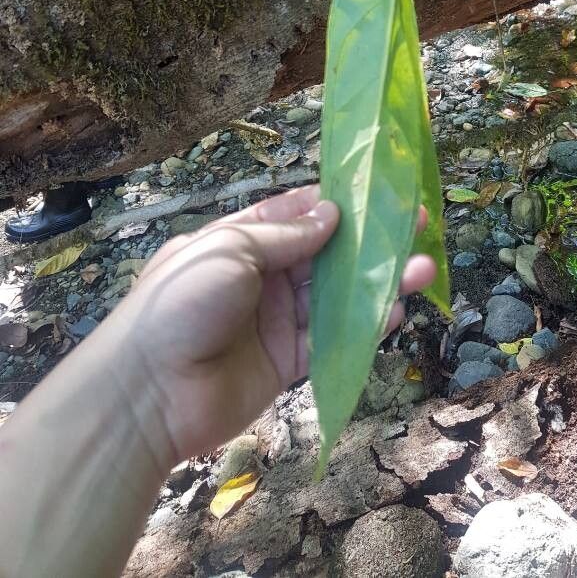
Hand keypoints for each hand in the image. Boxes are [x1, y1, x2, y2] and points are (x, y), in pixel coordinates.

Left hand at [109, 184, 435, 463]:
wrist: (147, 393)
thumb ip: (284, 234)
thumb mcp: (229, 248)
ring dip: (379, 283)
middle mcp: (263, 278)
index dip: (336, 204)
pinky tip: (394, 312)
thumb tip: (331, 213)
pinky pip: (332, 341)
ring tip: (421, 268)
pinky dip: (364, 327)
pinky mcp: (287, 363)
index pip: (295, 215)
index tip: (379, 191)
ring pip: (337, 297)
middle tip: (418, 224)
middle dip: (370, 242)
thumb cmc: (182, 303)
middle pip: (326, 255)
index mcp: (242, 241)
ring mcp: (277, 321)